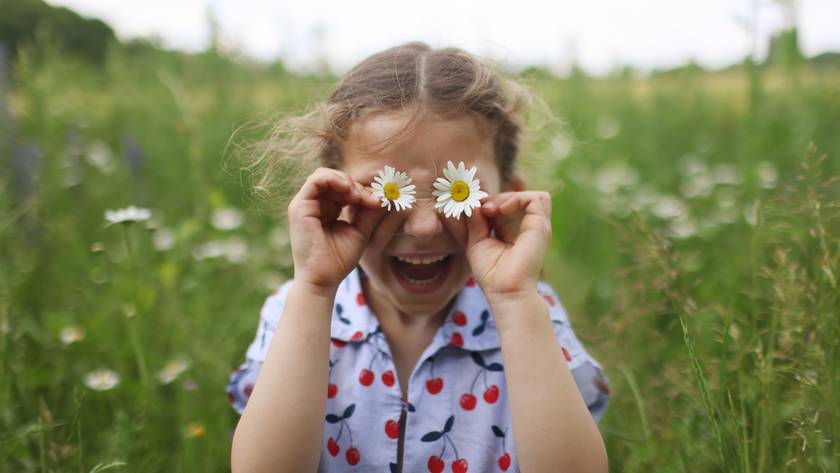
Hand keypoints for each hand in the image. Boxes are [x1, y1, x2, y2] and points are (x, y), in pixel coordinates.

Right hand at [287, 167, 385, 288]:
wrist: (323, 279)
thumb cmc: (339, 259)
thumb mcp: (360, 231)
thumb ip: (369, 212)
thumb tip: (385, 194)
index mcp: (326, 209)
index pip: (344, 188)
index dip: (363, 191)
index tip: (379, 201)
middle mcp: (314, 204)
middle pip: (336, 180)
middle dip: (357, 186)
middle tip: (373, 199)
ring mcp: (304, 204)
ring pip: (326, 176)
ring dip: (347, 182)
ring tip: (359, 197)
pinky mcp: (299, 206)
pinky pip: (316, 180)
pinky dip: (334, 179)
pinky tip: (349, 191)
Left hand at [465, 191, 551, 301]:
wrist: (505, 291)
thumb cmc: (491, 273)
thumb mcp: (477, 241)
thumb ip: (476, 221)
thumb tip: (471, 203)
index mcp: (514, 231)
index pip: (508, 204)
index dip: (491, 202)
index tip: (475, 210)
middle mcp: (528, 227)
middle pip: (519, 198)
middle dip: (498, 197)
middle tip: (483, 210)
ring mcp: (537, 226)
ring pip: (531, 195)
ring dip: (510, 196)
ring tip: (493, 210)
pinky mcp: (541, 226)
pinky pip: (536, 198)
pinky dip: (517, 198)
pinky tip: (501, 210)